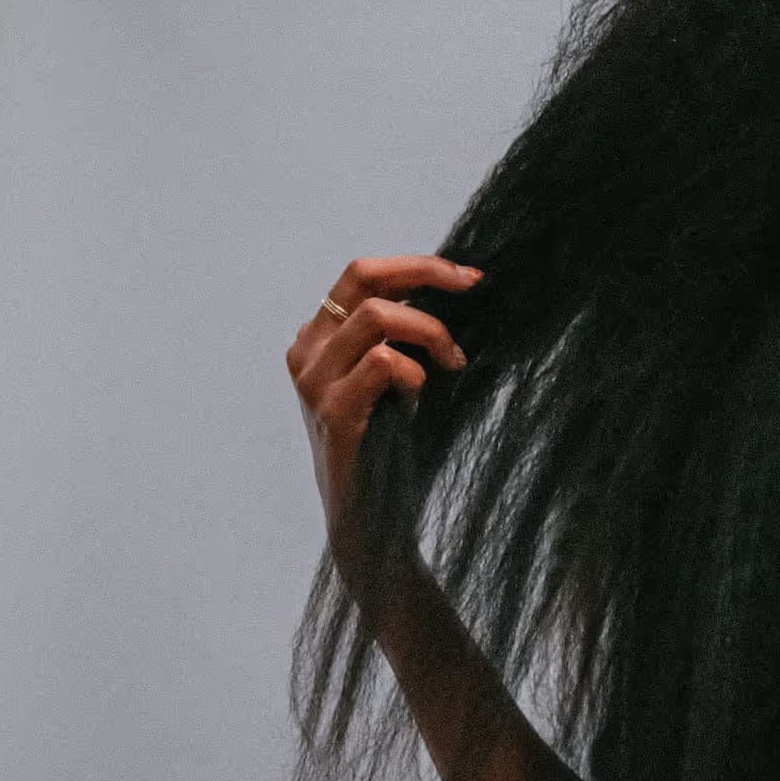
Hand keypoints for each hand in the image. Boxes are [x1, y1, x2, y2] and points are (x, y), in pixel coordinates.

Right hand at [285, 254, 479, 565]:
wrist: (369, 515)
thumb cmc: (389, 444)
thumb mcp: (395, 376)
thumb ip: (403, 333)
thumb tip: (451, 284)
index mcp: (319, 335)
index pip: (364, 274)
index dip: (420, 266)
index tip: (470, 277)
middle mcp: (307, 349)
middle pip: (362, 275)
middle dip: (426, 273)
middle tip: (471, 290)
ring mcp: (314, 379)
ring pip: (378, 315)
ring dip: (430, 332)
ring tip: (451, 364)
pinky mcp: (332, 410)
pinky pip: (382, 362)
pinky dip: (415, 371)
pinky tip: (421, 396)